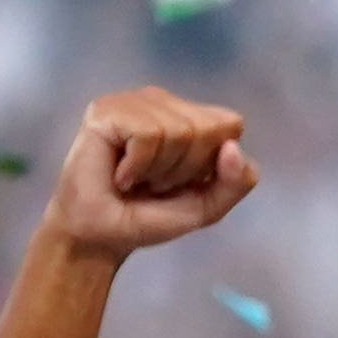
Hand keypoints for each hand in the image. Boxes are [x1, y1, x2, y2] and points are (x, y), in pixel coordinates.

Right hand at [49, 84, 255, 258]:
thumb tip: (233, 147)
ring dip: (161, 171)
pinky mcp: (106, 110)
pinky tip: (120, 175)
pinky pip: (149, 135)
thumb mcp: (208, 206)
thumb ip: (235, 182)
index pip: (230, 123)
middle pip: (208, 128)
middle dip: (187, 169)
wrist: (101, 235)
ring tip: (137, 178)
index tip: (184, 181)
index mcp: (189, 116)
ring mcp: (132, 102)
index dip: (213, 162)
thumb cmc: (150, 216)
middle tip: (156, 182)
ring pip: (180, 131)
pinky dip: (138, 167)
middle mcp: (161, 102)